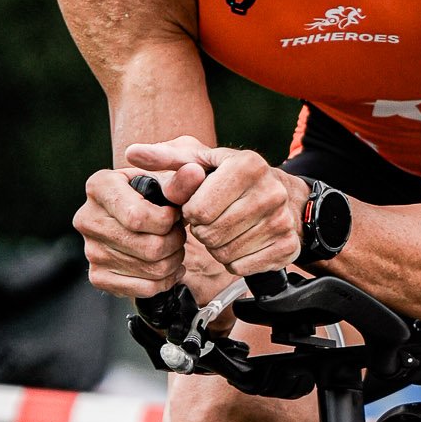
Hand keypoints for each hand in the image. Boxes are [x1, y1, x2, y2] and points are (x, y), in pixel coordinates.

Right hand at [74, 167, 186, 299]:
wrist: (131, 217)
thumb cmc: (149, 196)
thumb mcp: (162, 180)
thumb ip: (180, 180)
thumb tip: (195, 173)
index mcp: (99, 187)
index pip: (137, 217)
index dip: (166, 221)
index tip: (175, 216)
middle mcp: (88, 219)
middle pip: (148, 247)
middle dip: (175, 242)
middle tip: (179, 234)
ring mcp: (91, 251)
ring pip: (150, 268)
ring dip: (173, 261)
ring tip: (175, 248)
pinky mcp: (98, 276)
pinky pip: (142, 288)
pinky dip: (164, 281)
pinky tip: (169, 268)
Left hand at [127, 138, 305, 277]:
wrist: (286, 196)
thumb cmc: (234, 177)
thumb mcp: (202, 161)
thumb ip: (166, 159)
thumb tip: (133, 153)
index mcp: (248, 165)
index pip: (198, 209)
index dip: (190, 212)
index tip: (198, 205)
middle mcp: (270, 192)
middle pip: (211, 233)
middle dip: (203, 231)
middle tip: (211, 221)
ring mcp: (282, 222)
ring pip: (226, 253)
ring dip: (217, 247)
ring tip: (226, 230)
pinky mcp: (288, 247)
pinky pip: (242, 268)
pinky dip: (234, 261)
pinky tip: (240, 243)